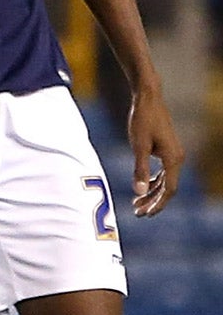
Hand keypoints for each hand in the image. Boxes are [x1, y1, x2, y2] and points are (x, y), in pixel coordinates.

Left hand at [128, 85, 183, 216]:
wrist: (147, 100)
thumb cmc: (142, 121)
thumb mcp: (138, 146)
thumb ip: (139, 170)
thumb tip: (138, 192)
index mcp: (173, 159)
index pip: (169, 190)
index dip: (158, 204)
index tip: (145, 214)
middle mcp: (177, 158)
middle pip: (168, 188)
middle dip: (153, 202)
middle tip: (137, 214)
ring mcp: (173, 154)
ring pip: (165, 181)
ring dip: (152, 192)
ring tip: (136, 204)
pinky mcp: (167, 150)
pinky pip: (163, 172)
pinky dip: (153, 181)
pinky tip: (142, 186)